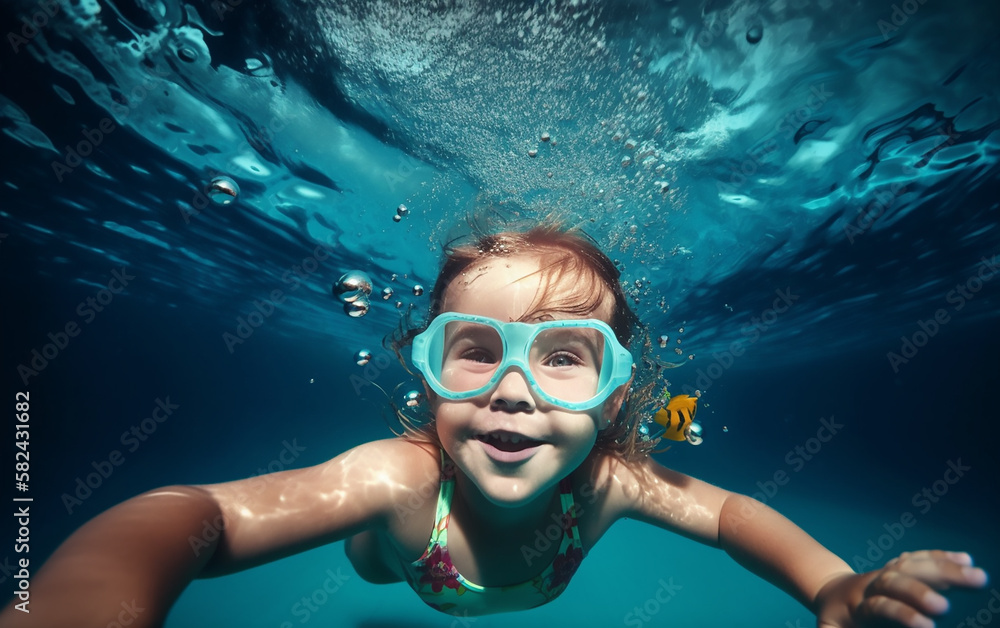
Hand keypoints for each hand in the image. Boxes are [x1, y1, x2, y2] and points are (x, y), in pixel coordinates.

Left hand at [816, 550, 987, 627]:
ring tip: (977, 576)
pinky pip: (920, 559)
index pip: (880, 606)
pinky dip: (942, 557)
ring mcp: (887, 573)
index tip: (926, 626)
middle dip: (920, 591)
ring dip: (944, 569)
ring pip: (913, 566)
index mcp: (859, 605)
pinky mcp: (899, 568)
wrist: (832, 594)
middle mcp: (874, 584)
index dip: (901, 613)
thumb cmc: (836, 621)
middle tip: (945, 606)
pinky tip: (966, 560)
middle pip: (897, 581)